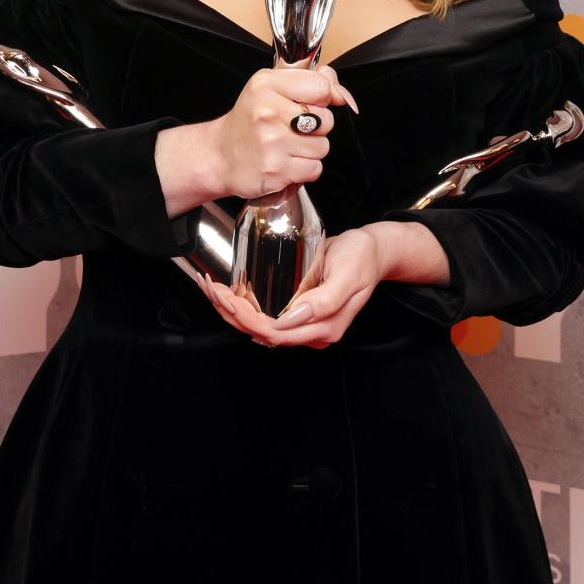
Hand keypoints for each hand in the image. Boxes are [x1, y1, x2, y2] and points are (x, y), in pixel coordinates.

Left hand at [193, 227, 383, 348]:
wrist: (373, 251)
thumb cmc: (362, 259)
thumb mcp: (348, 275)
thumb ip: (324, 301)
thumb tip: (290, 320)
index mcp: (324, 328)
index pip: (274, 333)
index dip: (245, 318)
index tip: (224, 296)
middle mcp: (312, 332)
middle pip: (263, 332)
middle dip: (232, 313)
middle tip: (210, 288)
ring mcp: (305, 325)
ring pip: (261, 327)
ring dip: (234, 312)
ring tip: (212, 290)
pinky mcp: (299, 313)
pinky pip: (267, 317)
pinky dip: (245, 307)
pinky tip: (229, 294)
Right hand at [203, 62, 358, 200]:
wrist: (219, 156)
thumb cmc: (249, 120)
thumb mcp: (271, 86)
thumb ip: (310, 80)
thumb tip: (342, 94)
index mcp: (266, 84)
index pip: (321, 86)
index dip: (323, 97)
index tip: (311, 103)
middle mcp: (268, 111)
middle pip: (326, 119)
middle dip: (316, 126)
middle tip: (291, 127)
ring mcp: (272, 142)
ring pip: (323, 146)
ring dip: (310, 150)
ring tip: (286, 146)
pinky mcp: (276, 170)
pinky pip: (314, 168)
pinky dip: (304, 169)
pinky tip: (285, 162)